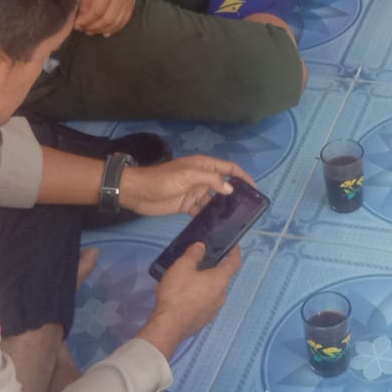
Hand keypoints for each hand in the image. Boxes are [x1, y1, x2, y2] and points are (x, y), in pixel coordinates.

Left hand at [74, 0, 135, 36]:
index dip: (86, 21)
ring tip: (91, 31)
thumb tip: (80, 17)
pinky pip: (125, 19)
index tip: (76, 25)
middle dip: (93, 27)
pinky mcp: (131, 1)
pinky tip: (106, 32)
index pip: (97, 11)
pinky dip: (116, 28)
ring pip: (117, 21)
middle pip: (107, 19)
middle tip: (82, 29)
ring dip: (103, 29)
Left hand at [119, 156, 255, 216]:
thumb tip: (230, 188)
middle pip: (224, 184)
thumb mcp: (188, 176)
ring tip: (235, 219)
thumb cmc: (163, 180)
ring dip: (223, 207)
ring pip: (214, 199)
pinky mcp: (187, 205)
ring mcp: (195, 192)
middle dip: (236, 193)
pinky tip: (217, 225)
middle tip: (248, 208)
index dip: (242, 176)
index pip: (229, 168)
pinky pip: (203, 210)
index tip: (254, 189)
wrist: (138, 192)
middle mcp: (202, 178)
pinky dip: (209, 216)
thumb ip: (210, 180)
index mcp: (203, 166)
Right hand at [144, 241, 243, 350]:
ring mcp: (213, 310)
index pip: (234, 262)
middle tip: (195, 264)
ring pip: (209, 291)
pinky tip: (177, 297)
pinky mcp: (203, 320)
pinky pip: (201, 304)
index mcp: (220, 280)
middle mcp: (221, 295)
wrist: (169, 326)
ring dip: (198, 285)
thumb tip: (201, 247)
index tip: (233, 247)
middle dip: (208, 270)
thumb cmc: (177, 294)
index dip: (235, 252)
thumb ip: (193, 254)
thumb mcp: (182, 266)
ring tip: (180, 281)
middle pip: (219, 278)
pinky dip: (193, 298)